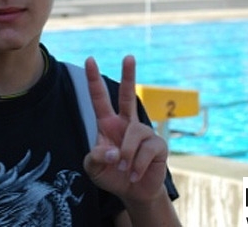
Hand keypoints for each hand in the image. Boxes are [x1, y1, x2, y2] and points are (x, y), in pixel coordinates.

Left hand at [82, 55, 168, 203]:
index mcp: (108, 124)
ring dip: (127, 156)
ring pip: (134, 134)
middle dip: (129, 75)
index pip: (99, 98)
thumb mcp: (94, 168)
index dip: (94, 80)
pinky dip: (137, 166)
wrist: (133, 192)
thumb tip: (114, 151)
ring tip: (124, 169)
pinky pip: (146, 151)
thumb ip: (95, 158)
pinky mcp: (158, 145)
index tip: (90, 60)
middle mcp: (126, 124)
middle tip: (128, 56)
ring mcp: (144, 132)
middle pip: (128, 95)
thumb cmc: (111, 175)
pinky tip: (135, 174)